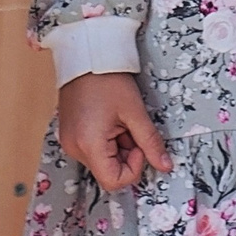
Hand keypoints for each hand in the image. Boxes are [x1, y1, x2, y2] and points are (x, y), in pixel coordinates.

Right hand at [56, 72, 170, 191]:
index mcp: (89, 145)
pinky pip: (94, 149)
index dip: (134, 167)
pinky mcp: (70, 135)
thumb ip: (151, 142)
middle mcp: (74, 149)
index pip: (114, 181)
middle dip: (127, 154)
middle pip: (108, 171)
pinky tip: (110, 119)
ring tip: (119, 119)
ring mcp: (69, 143)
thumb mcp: (134, 112)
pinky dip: (107, 140)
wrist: (86, 54)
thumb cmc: (109, 79)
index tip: (139, 142)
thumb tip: (165, 166)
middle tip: (131, 127)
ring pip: (103, 160)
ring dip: (118, 146)